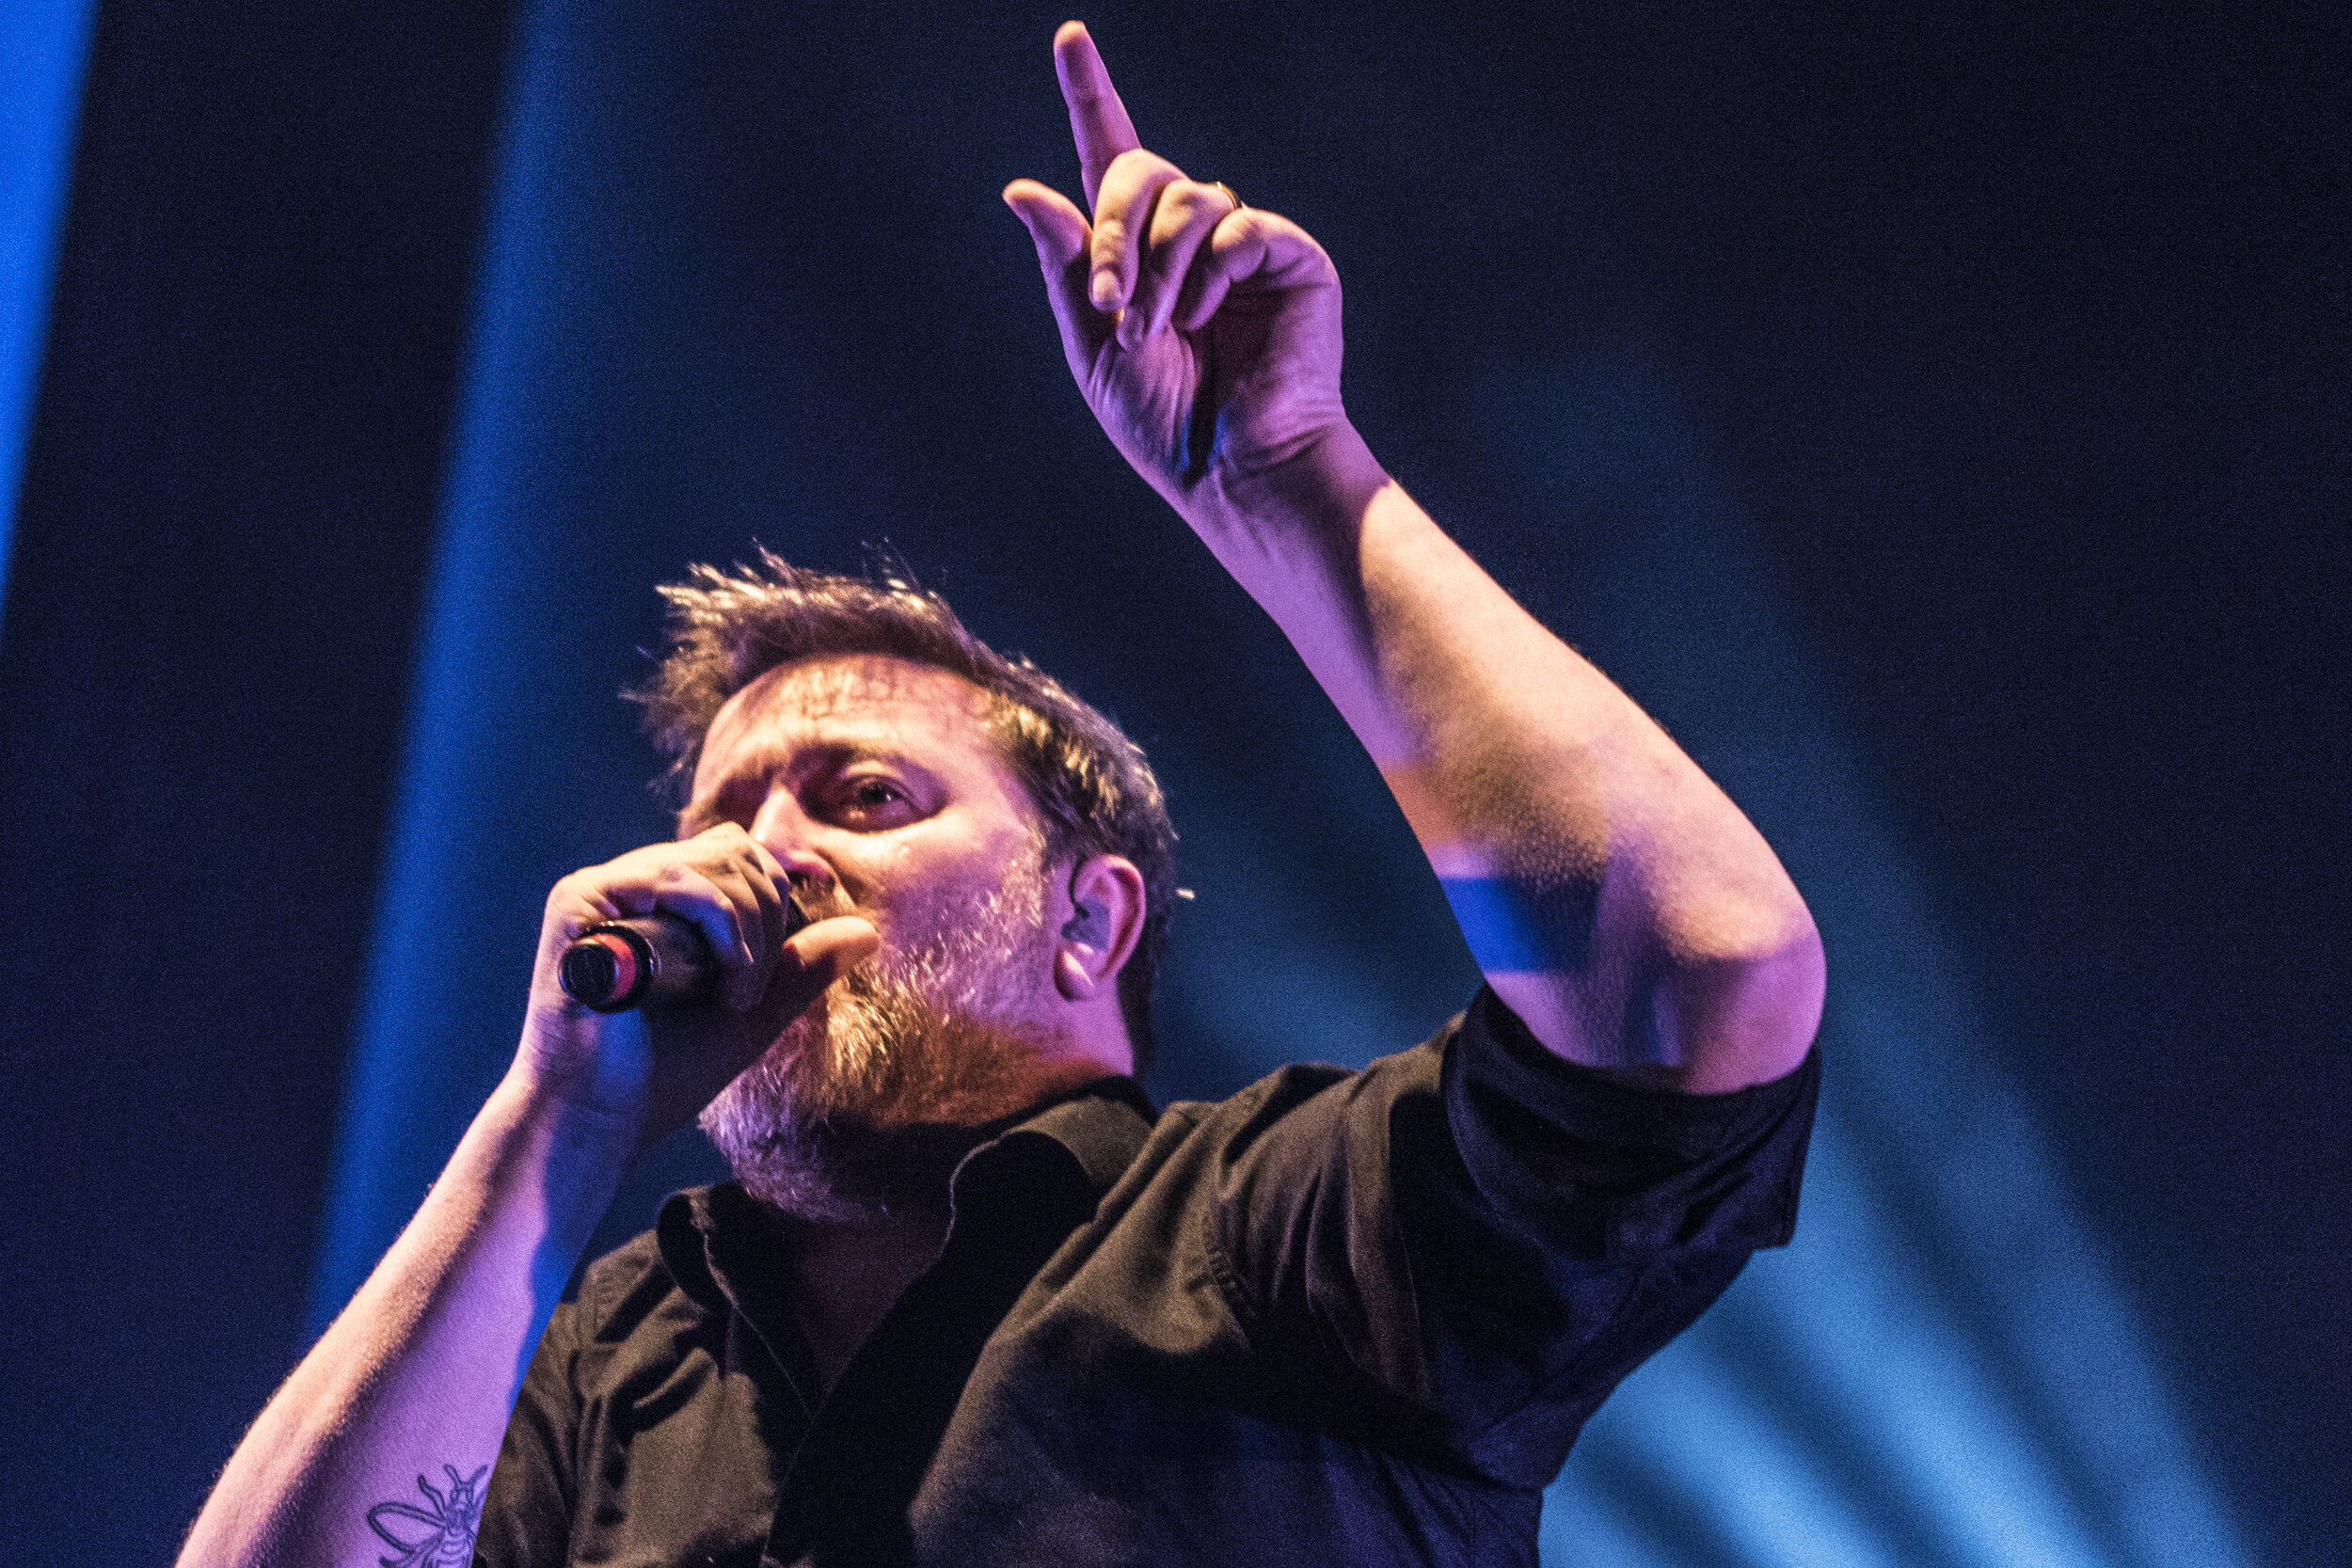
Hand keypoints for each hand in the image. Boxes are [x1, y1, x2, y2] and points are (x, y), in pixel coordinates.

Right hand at [516, 825, 877, 1153]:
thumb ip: (800, 970)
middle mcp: (628, 887)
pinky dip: (723, 927)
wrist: (598, 1119)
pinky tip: (726, 983)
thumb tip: (867, 931)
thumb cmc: (662, 1076)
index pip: (732, 851)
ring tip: (737, 999)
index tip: (821, 880)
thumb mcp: (752, 1015)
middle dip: (769, 913)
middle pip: (734, 850)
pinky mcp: (580, 902)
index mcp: (658, 904)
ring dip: (750, 931)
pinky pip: (679, 880)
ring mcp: (602, 890)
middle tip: (753, 991)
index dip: (782, 861)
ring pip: (716, 861)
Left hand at [1004, 22, 1350, 515]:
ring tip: (1158, 330)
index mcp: (1137, 252)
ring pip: (1187, 198)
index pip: (1109, 158)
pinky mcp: (1293, 259)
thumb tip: (1022, 187)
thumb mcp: (1093, 345)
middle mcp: (1191, 235)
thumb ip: (1067, 266)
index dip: (1090, 95)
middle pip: (1140, 169)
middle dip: (1113, 229)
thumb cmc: (1165, 422)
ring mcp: (1244, 243)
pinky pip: (1240, 226)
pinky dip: (1211, 273)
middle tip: (1110, 302)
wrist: (1230, 469)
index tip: (1069, 37)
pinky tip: (1211, 320)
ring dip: (1156, 267)